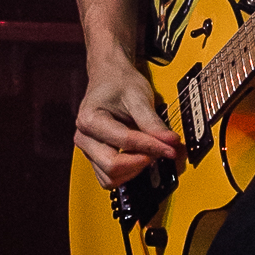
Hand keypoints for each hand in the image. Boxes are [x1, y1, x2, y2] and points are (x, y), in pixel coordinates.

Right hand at [74, 53, 179, 188]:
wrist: (109, 77)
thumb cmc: (119, 83)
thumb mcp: (139, 97)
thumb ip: (153, 122)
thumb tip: (171, 142)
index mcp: (90, 120)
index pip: (125, 141)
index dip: (152, 146)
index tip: (171, 147)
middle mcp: (84, 138)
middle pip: (113, 166)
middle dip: (141, 162)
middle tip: (160, 150)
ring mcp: (88, 150)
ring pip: (110, 178)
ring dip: (134, 170)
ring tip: (149, 152)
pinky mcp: (95, 158)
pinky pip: (110, 176)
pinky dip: (128, 172)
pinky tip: (140, 156)